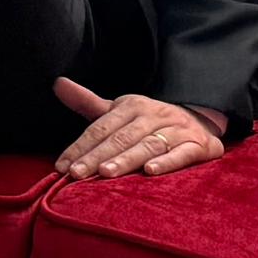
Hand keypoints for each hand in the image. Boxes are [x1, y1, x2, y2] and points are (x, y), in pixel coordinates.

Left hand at [53, 80, 224, 179]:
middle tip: (77, 173)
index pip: (101, 128)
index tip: (62, 166)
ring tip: (106, 172)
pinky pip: (182, 153)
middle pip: (121, 138)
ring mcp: (178, 129)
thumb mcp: (119, 111)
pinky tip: (150, 171)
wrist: (200, 123)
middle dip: (97, 156)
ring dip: (127, 159)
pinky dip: (167, 161)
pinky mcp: (199, 145)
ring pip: (148, 145)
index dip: (80, 147)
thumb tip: (58, 83)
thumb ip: (88, 102)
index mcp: (133, 105)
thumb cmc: (148, 123)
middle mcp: (155, 114)